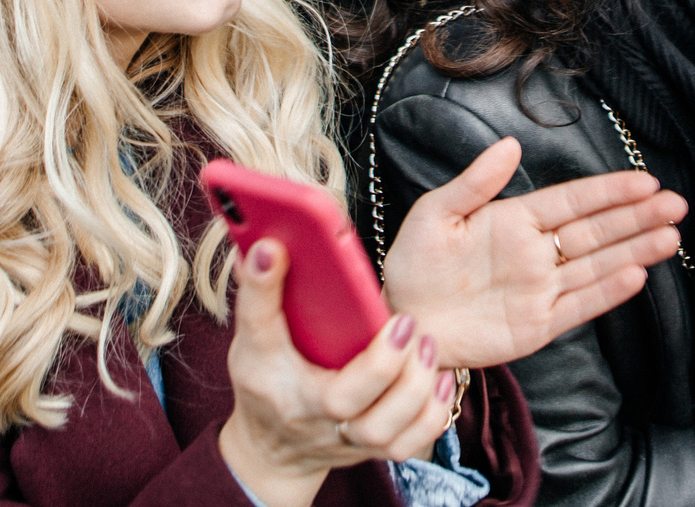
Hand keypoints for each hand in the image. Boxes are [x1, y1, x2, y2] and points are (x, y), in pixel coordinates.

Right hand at [219, 239, 453, 506]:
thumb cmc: (266, 382)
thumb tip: (267, 245)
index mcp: (273, 375)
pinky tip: (440, 376)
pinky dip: (431, 415)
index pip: (262, 333)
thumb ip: (260, 293)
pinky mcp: (374, 448)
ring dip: (412, 389)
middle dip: (379, 364)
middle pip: (342, 401)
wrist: (272, 449)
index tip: (276, 250)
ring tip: (426, 345)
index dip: (266, 291)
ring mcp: (345, 436)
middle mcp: (309, 412)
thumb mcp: (254, 338)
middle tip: (405, 322)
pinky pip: (408, 444)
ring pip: (382, 430)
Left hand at [380, 135, 687, 370]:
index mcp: (514, 220)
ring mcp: (540, 290)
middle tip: (676, 205)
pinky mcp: (537, 325)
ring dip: (634, 251)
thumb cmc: (414, 264)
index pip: (572, 201)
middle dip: (637, 218)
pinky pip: (578, 306)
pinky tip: (635, 276)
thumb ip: (475, 182)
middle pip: (596, 231)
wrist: (401, 321)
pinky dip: (607, 293)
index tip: (646, 182)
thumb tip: (510, 145)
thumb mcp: (436, 213)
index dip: (609, 191)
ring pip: (597, 265)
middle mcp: (535, 253)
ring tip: (670, 237)